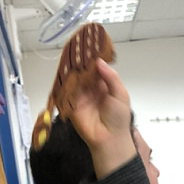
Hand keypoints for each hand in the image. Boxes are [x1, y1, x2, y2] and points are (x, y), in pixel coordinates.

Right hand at [62, 58, 135, 178]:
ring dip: (71, 69)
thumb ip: (111, 77)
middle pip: (83, 71)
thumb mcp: (120, 94)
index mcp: (104, 85)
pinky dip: (64, 82)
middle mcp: (91, 88)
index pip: (96, 67)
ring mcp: (80, 95)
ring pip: (74, 79)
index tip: (88, 45)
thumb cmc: (118, 118)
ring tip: (69, 56)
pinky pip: (66, 91)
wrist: (109, 138)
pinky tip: (63, 72)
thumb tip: (99, 61)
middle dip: (80, 61)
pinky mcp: (71, 104)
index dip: (92, 57)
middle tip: (76, 47)